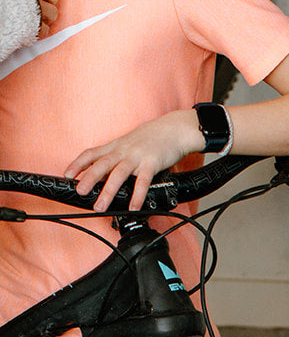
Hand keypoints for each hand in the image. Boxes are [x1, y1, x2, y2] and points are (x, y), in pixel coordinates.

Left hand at [63, 109, 199, 211]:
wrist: (173, 129)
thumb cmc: (152, 138)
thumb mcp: (129, 145)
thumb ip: (118, 158)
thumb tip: (106, 176)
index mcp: (115, 147)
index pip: (92, 154)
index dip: (78, 164)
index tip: (67, 175)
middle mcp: (123, 151)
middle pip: (102, 164)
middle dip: (89, 178)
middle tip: (80, 192)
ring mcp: (136, 157)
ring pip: (118, 174)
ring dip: (108, 191)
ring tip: (101, 206)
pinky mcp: (152, 163)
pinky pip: (142, 181)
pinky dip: (137, 196)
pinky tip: (133, 207)